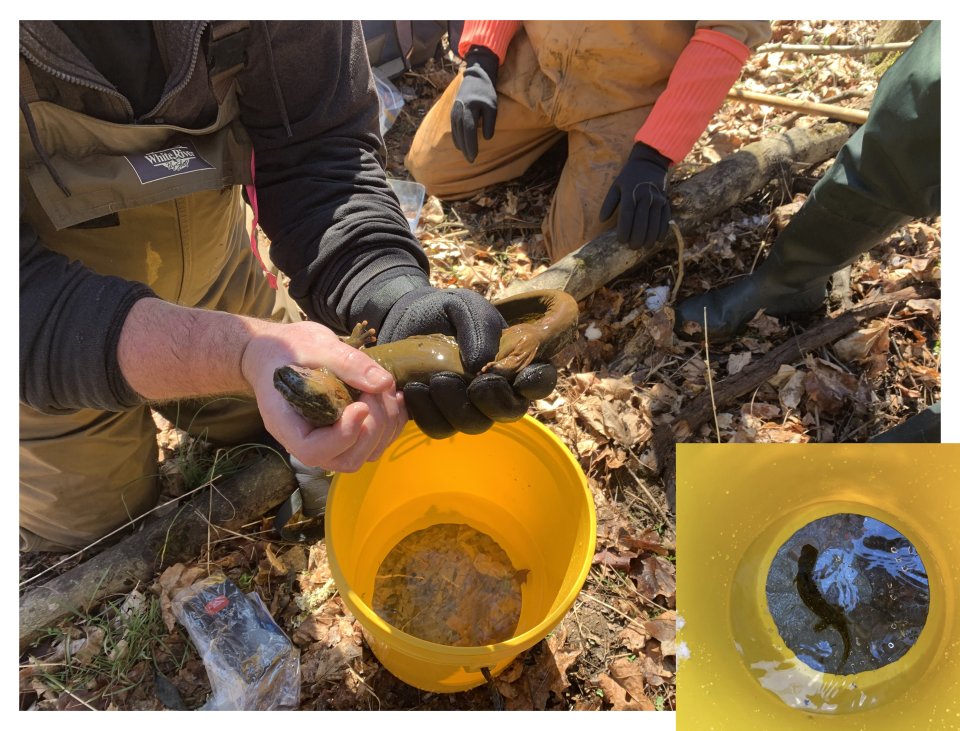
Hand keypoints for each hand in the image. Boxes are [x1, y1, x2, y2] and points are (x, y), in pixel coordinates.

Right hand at [241, 320, 405, 471]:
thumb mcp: (315, 345)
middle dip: (372, 426)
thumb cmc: (287, 348)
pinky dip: (392, 423)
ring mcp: (328, 441)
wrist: (276, 352)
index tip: (361, 405)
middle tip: (376, 390)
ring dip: (386, 425)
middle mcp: (307, 441)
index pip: (314, 451)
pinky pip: (374, 443)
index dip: (344, 435)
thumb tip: (383, 382)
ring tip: (386, 390)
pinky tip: (393, 397)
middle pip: (347, 458)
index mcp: (287, 424)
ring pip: (366, 454)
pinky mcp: (345, 434)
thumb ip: (347, 362)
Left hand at [377, 287, 556, 438]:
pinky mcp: (440, 415)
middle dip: (492, 400)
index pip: (540, 382)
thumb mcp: (466, 306)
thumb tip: (480, 363)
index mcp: (516, 364)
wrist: (408, 317)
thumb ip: (480, 327)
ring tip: (434, 380)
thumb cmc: (447, 311)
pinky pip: (441, 427)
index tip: (521, 379)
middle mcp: (498, 391)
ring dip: (456, 406)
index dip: (536, 384)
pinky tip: (414, 389)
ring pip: (474, 424)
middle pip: (509, 412)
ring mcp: (470, 407)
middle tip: (474, 382)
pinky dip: (427, 412)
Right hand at [450, 46, 499, 162]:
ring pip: (456, 131)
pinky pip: (453, 127)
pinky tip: (459, 144)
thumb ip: (490, 122)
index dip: (471, 145)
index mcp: (469, 109)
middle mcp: (459, 111)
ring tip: (466, 155)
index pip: (469, 132)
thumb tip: (486, 138)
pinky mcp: (453, 110)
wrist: (475, 76)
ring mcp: (454, 111)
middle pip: (461, 134)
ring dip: (460, 144)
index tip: (474, 157)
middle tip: (471, 160)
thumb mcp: (492, 106)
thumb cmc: (486, 92)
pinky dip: (456, 137)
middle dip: (466, 148)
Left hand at [599, 141, 671, 248]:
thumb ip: (608, 203)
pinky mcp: (666, 201)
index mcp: (630, 193)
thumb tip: (601, 220)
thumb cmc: (630, 176)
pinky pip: (665, 219)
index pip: (627, 216)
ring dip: (650, 237)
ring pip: (655, 223)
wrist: (650, 162)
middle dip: (637, 238)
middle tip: (633, 247)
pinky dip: (662, 231)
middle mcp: (646, 196)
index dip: (624, 230)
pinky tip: (657, 240)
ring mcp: (658, 199)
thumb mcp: (616, 185)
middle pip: (641, 222)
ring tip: (644, 246)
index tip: (621, 241)